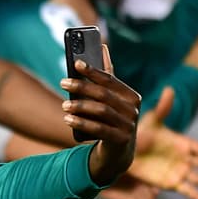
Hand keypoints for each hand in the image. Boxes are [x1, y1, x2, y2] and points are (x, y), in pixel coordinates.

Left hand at [60, 45, 141, 184]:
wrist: (117, 152)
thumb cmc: (111, 119)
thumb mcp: (110, 99)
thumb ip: (107, 76)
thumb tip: (102, 46)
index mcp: (132, 95)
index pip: (110, 79)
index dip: (93, 70)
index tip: (76, 63)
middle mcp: (133, 109)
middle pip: (104, 94)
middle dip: (82, 86)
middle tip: (63, 82)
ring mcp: (129, 126)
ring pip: (101, 111)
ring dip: (80, 106)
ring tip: (64, 104)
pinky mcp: (121, 140)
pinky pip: (99, 129)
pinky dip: (82, 123)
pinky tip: (67, 119)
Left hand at [131, 87, 197, 198]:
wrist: (127, 152)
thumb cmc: (140, 135)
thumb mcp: (152, 121)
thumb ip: (163, 109)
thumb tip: (169, 88)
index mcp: (183, 144)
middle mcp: (184, 159)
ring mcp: (178, 172)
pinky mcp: (169, 183)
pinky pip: (185, 190)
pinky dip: (195, 195)